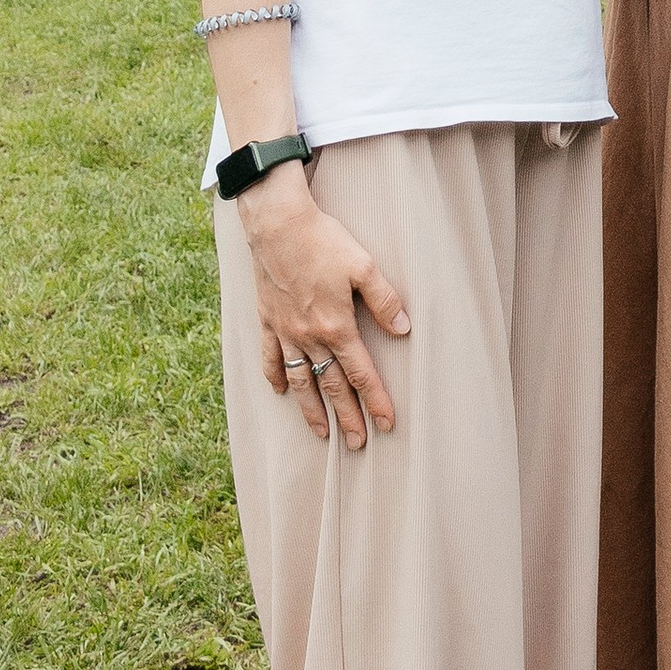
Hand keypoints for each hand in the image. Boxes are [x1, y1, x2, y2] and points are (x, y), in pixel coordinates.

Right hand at [240, 165, 409, 449]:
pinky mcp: (267, 320)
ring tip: (322, 433)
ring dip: (311, 409)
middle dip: (347, 417)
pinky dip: (275, 378)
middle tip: (358, 444)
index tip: (386, 424)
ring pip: (300, 381)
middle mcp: (309, 337)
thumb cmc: (324, 241)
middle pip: (331, 386)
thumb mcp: (363, 266)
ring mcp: (285, 331)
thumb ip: (385, 300)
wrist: (277, 225)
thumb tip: (404, 329)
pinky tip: (280, 393)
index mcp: (336, 326)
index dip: (375, 401)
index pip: (361, 373)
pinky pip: (270, 358)